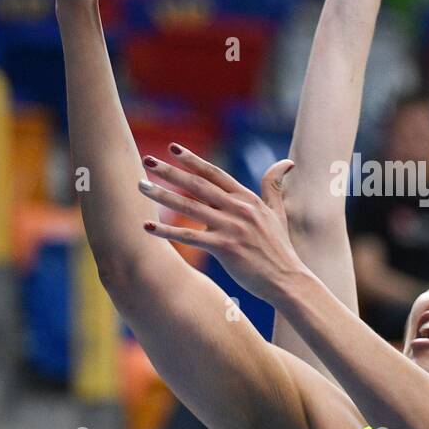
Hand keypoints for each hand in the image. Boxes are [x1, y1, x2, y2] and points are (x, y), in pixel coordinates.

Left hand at [137, 144, 304, 304]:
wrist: (287, 279)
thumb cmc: (280, 248)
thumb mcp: (278, 212)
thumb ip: (274, 186)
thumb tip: (287, 163)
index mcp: (247, 198)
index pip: (215, 173)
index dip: (193, 160)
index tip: (172, 148)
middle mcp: (238, 209)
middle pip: (197, 185)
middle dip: (170, 172)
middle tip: (147, 161)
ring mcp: (231, 227)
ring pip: (189, 207)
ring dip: (162, 195)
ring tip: (140, 186)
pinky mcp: (225, 248)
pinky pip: (190, 237)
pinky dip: (167, 232)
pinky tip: (147, 226)